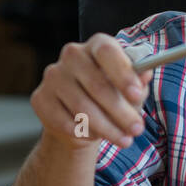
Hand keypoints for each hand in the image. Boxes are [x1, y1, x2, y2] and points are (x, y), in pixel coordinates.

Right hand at [30, 33, 153, 151]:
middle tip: (137, 129)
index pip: (107, 52)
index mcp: (97, 45)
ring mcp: (53, 76)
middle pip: (97, 85)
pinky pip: (65, 122)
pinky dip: (85, 133)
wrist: (81, 115)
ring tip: (124, 139)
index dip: (123, 74)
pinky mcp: (40, 99)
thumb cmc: (112, 95)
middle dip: (121, 112)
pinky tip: (95, 135)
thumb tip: (145, 75)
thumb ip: (138, 81)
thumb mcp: (130, 88)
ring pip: (83, 108)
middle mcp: (72, 55)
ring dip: (107, 128)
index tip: (137, 94)